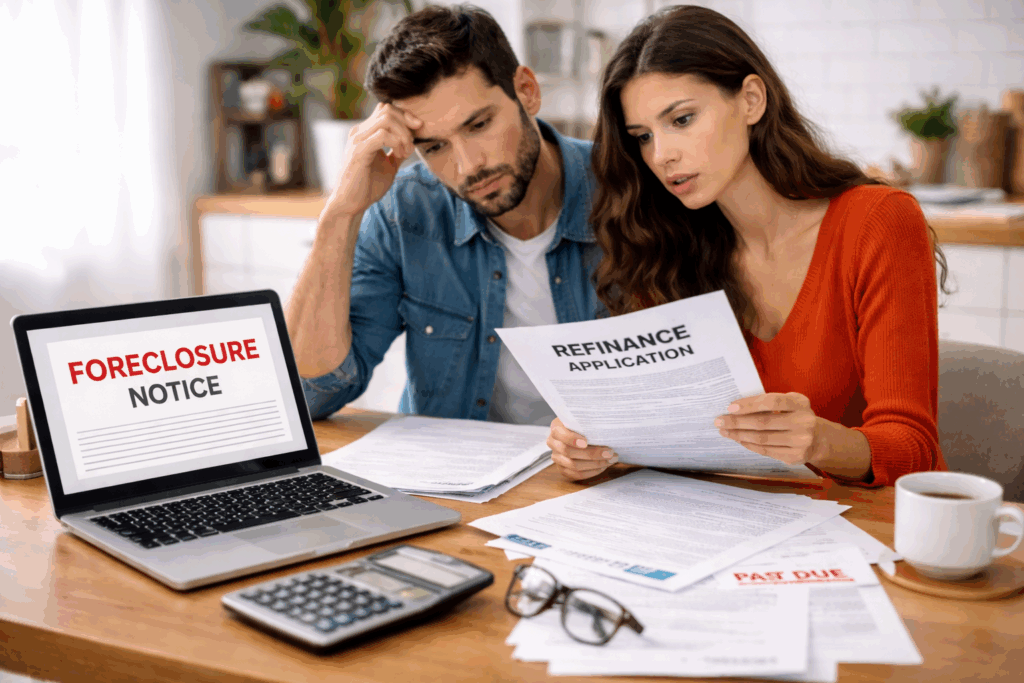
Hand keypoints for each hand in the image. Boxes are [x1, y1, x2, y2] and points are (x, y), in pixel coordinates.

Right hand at [326, 103, 421, 217]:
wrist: (351, 204)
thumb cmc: (368, 186)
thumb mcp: (389, 165)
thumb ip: (397, 151)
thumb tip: (411, 142)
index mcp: (365, 133)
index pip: (385, 109)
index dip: (405, 116)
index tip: (417, 130)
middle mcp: (359, 132)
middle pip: (387, 110)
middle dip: (406, 123)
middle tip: (412, 144)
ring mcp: (357, 140)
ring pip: (386, 119)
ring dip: (403, 134)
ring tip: (406, 152)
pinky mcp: (359, 151)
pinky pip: (382, 135)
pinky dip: (397, 142)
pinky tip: (400, 155)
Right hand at [546, 418, 617, 480]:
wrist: (581, 433)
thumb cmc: (584, 425)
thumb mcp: (584, 419)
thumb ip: (589, 422)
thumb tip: (605, 425)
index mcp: (556, 427)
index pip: (560, 434)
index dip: (572, 439)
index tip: (586, 442)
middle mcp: (553, 443)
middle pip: (568, 452)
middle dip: (592, 453)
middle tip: (609, 452)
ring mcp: (557, 457)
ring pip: (573, 465)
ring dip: (595, 464)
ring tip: (610, 460)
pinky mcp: (563, 468)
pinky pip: (576, 475)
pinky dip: (591, 472)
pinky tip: (603, 466)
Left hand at [714, 393, 821, 465]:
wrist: (818, 439)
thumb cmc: (795, 416)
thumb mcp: (789, 403)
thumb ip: (769, 403)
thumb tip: (735, 408)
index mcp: (800, 403)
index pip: (772, 402)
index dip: (749, 405)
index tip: (730, 407)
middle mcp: (804, 422)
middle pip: (763, 423)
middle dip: (737, 422)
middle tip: (719, 421)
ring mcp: (801, 441)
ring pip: (762, 438)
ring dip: (739, 435)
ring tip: (725, 431)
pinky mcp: (795, 456)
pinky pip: (765, 450)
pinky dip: (748, 444)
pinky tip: (738, 439)